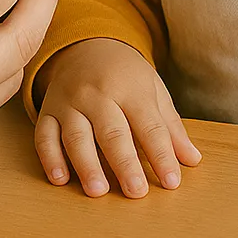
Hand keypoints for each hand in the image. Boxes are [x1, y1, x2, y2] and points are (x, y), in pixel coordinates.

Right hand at [33, 38, 200, 198]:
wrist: (86, 45)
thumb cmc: (125, 75)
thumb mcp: (153, 91)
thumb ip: (171, 127)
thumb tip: (193, 160)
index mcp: (130, 88)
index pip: (149, 126)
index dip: (161, 155)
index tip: (172, 182)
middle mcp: (98, 94)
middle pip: (112, 132)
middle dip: (125, 163)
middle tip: (136, 192)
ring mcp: (69, 102)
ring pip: (77, 135)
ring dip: (87, 165)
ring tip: (98, 191)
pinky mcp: (48, 111)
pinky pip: (45, 135)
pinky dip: (50, 158)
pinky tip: (60, 180)